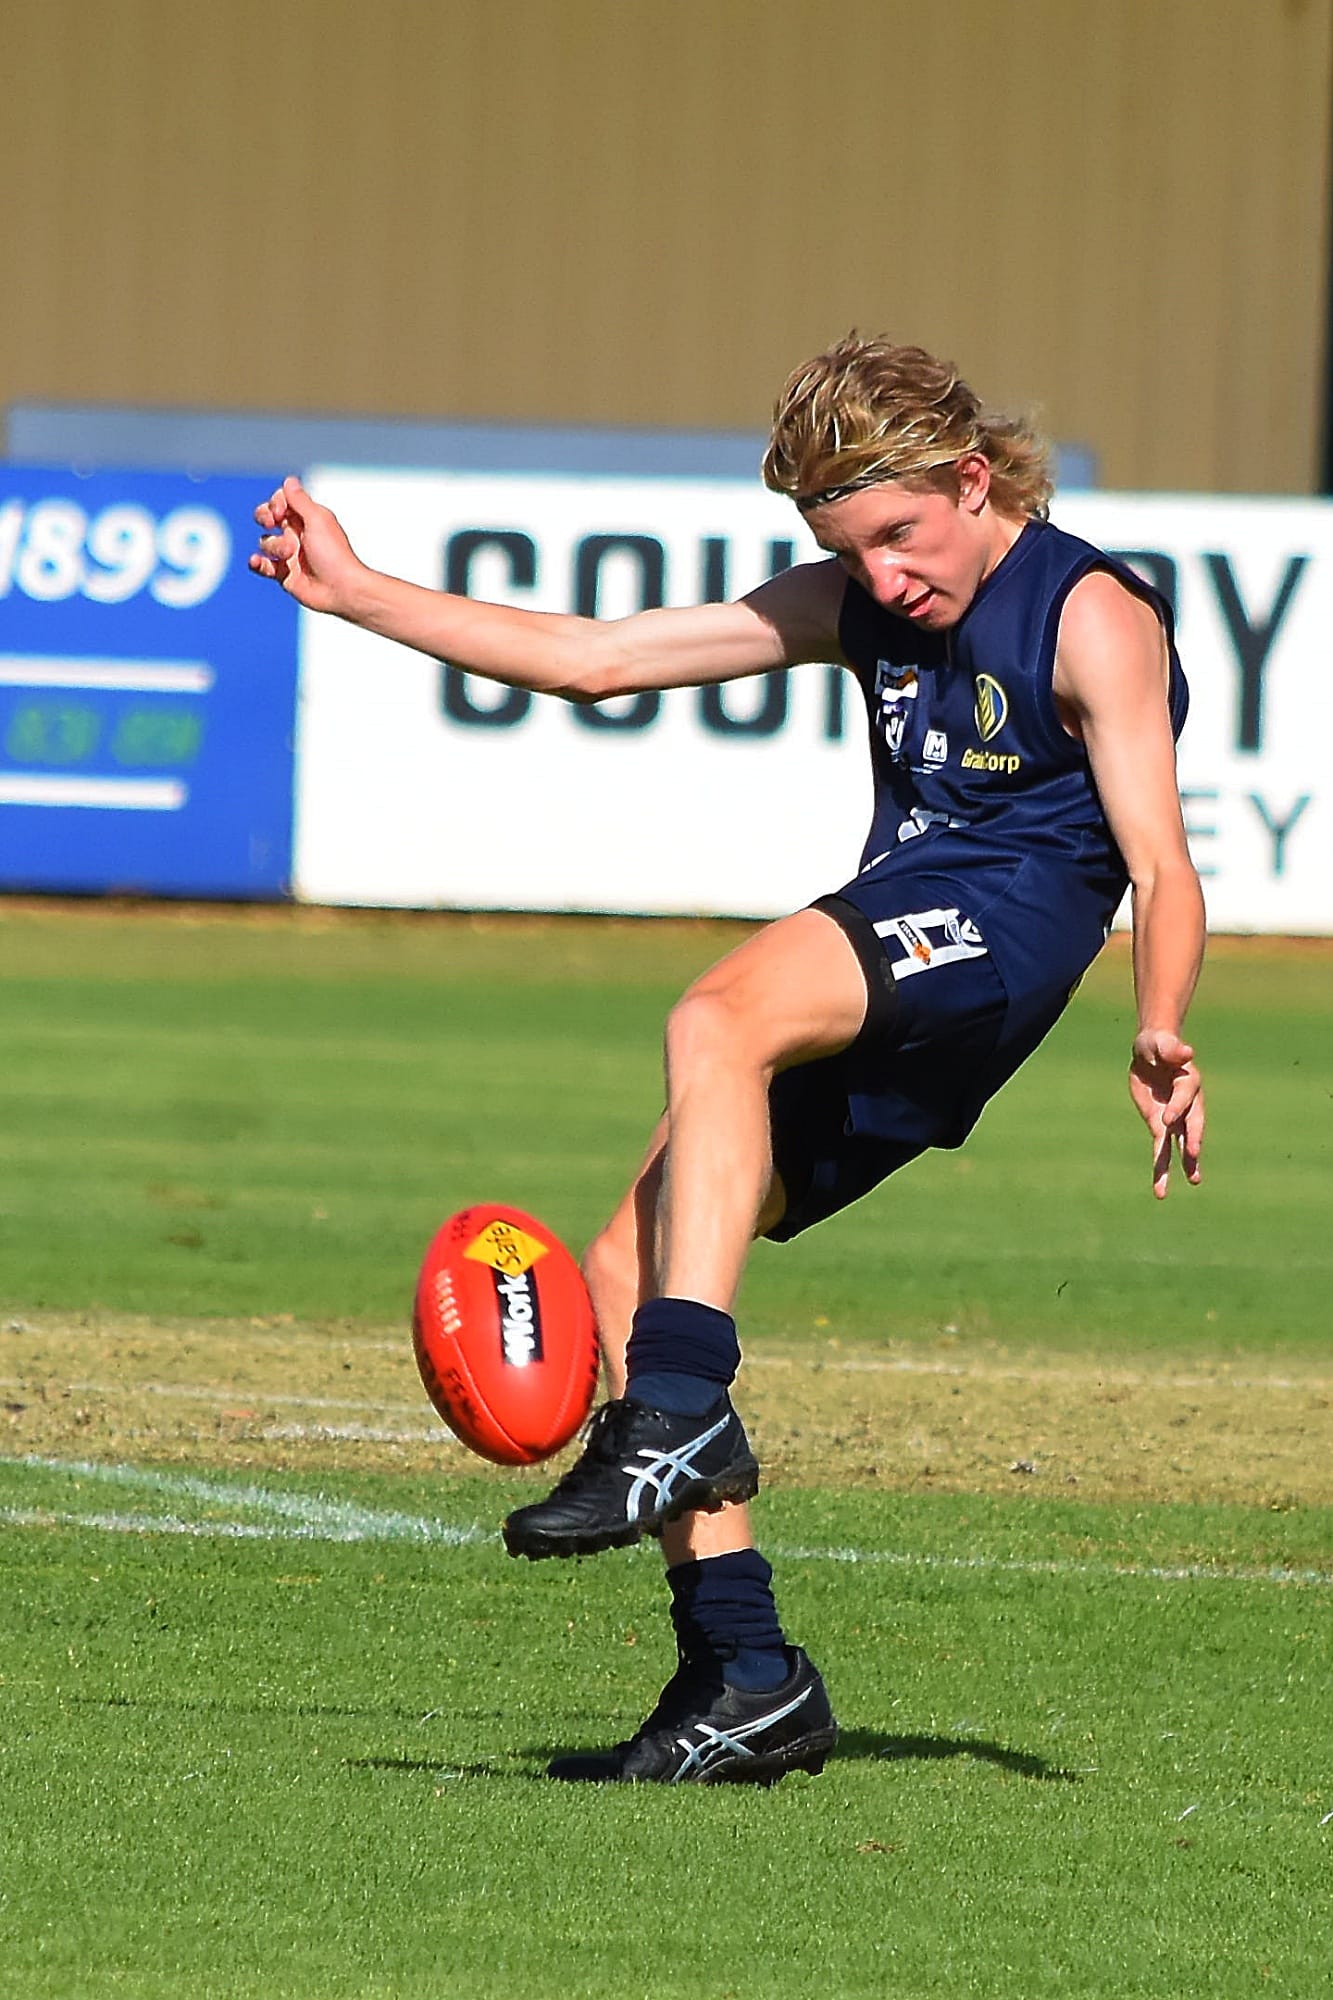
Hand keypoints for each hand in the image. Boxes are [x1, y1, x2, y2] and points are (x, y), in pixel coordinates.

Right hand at [249, 476, 363, 615]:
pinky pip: (262, 565)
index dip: (275, 502)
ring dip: (275, 546)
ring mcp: (289, 554)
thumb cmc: (333, 553)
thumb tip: (289, 480)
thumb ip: (299, 500)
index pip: (281, 500)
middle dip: (264, 516)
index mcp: (307, 518)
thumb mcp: (317, 519)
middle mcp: (297, 534)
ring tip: (290, 554)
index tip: (279, 511)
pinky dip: (256, 562)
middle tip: (271, 522)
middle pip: (267, 517)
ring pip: (266, 542)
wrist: (341, 589)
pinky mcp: (283, 574)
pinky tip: (256, 561)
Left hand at [1128, 1029, 1203, 1198]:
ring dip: (1185, 1162)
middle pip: (1192, 1124)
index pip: (1184, 1098)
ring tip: (1194, 1181)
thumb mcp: (1161, 1044)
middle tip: (1193, 1155)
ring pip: (1180, 1143)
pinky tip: (1161, 1186)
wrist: (1151, 1052)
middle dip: (1192, 1140)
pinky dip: (1162, 1166)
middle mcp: (1186, 1103)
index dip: (1176, 1108)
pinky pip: (1162, 1147)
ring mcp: (1174, 1116)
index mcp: (1189, 1081)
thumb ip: (1173, 1050)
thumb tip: (1188, 1052)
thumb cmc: (1158, 1044)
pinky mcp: (1159, 1124)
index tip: (1166, 1119)